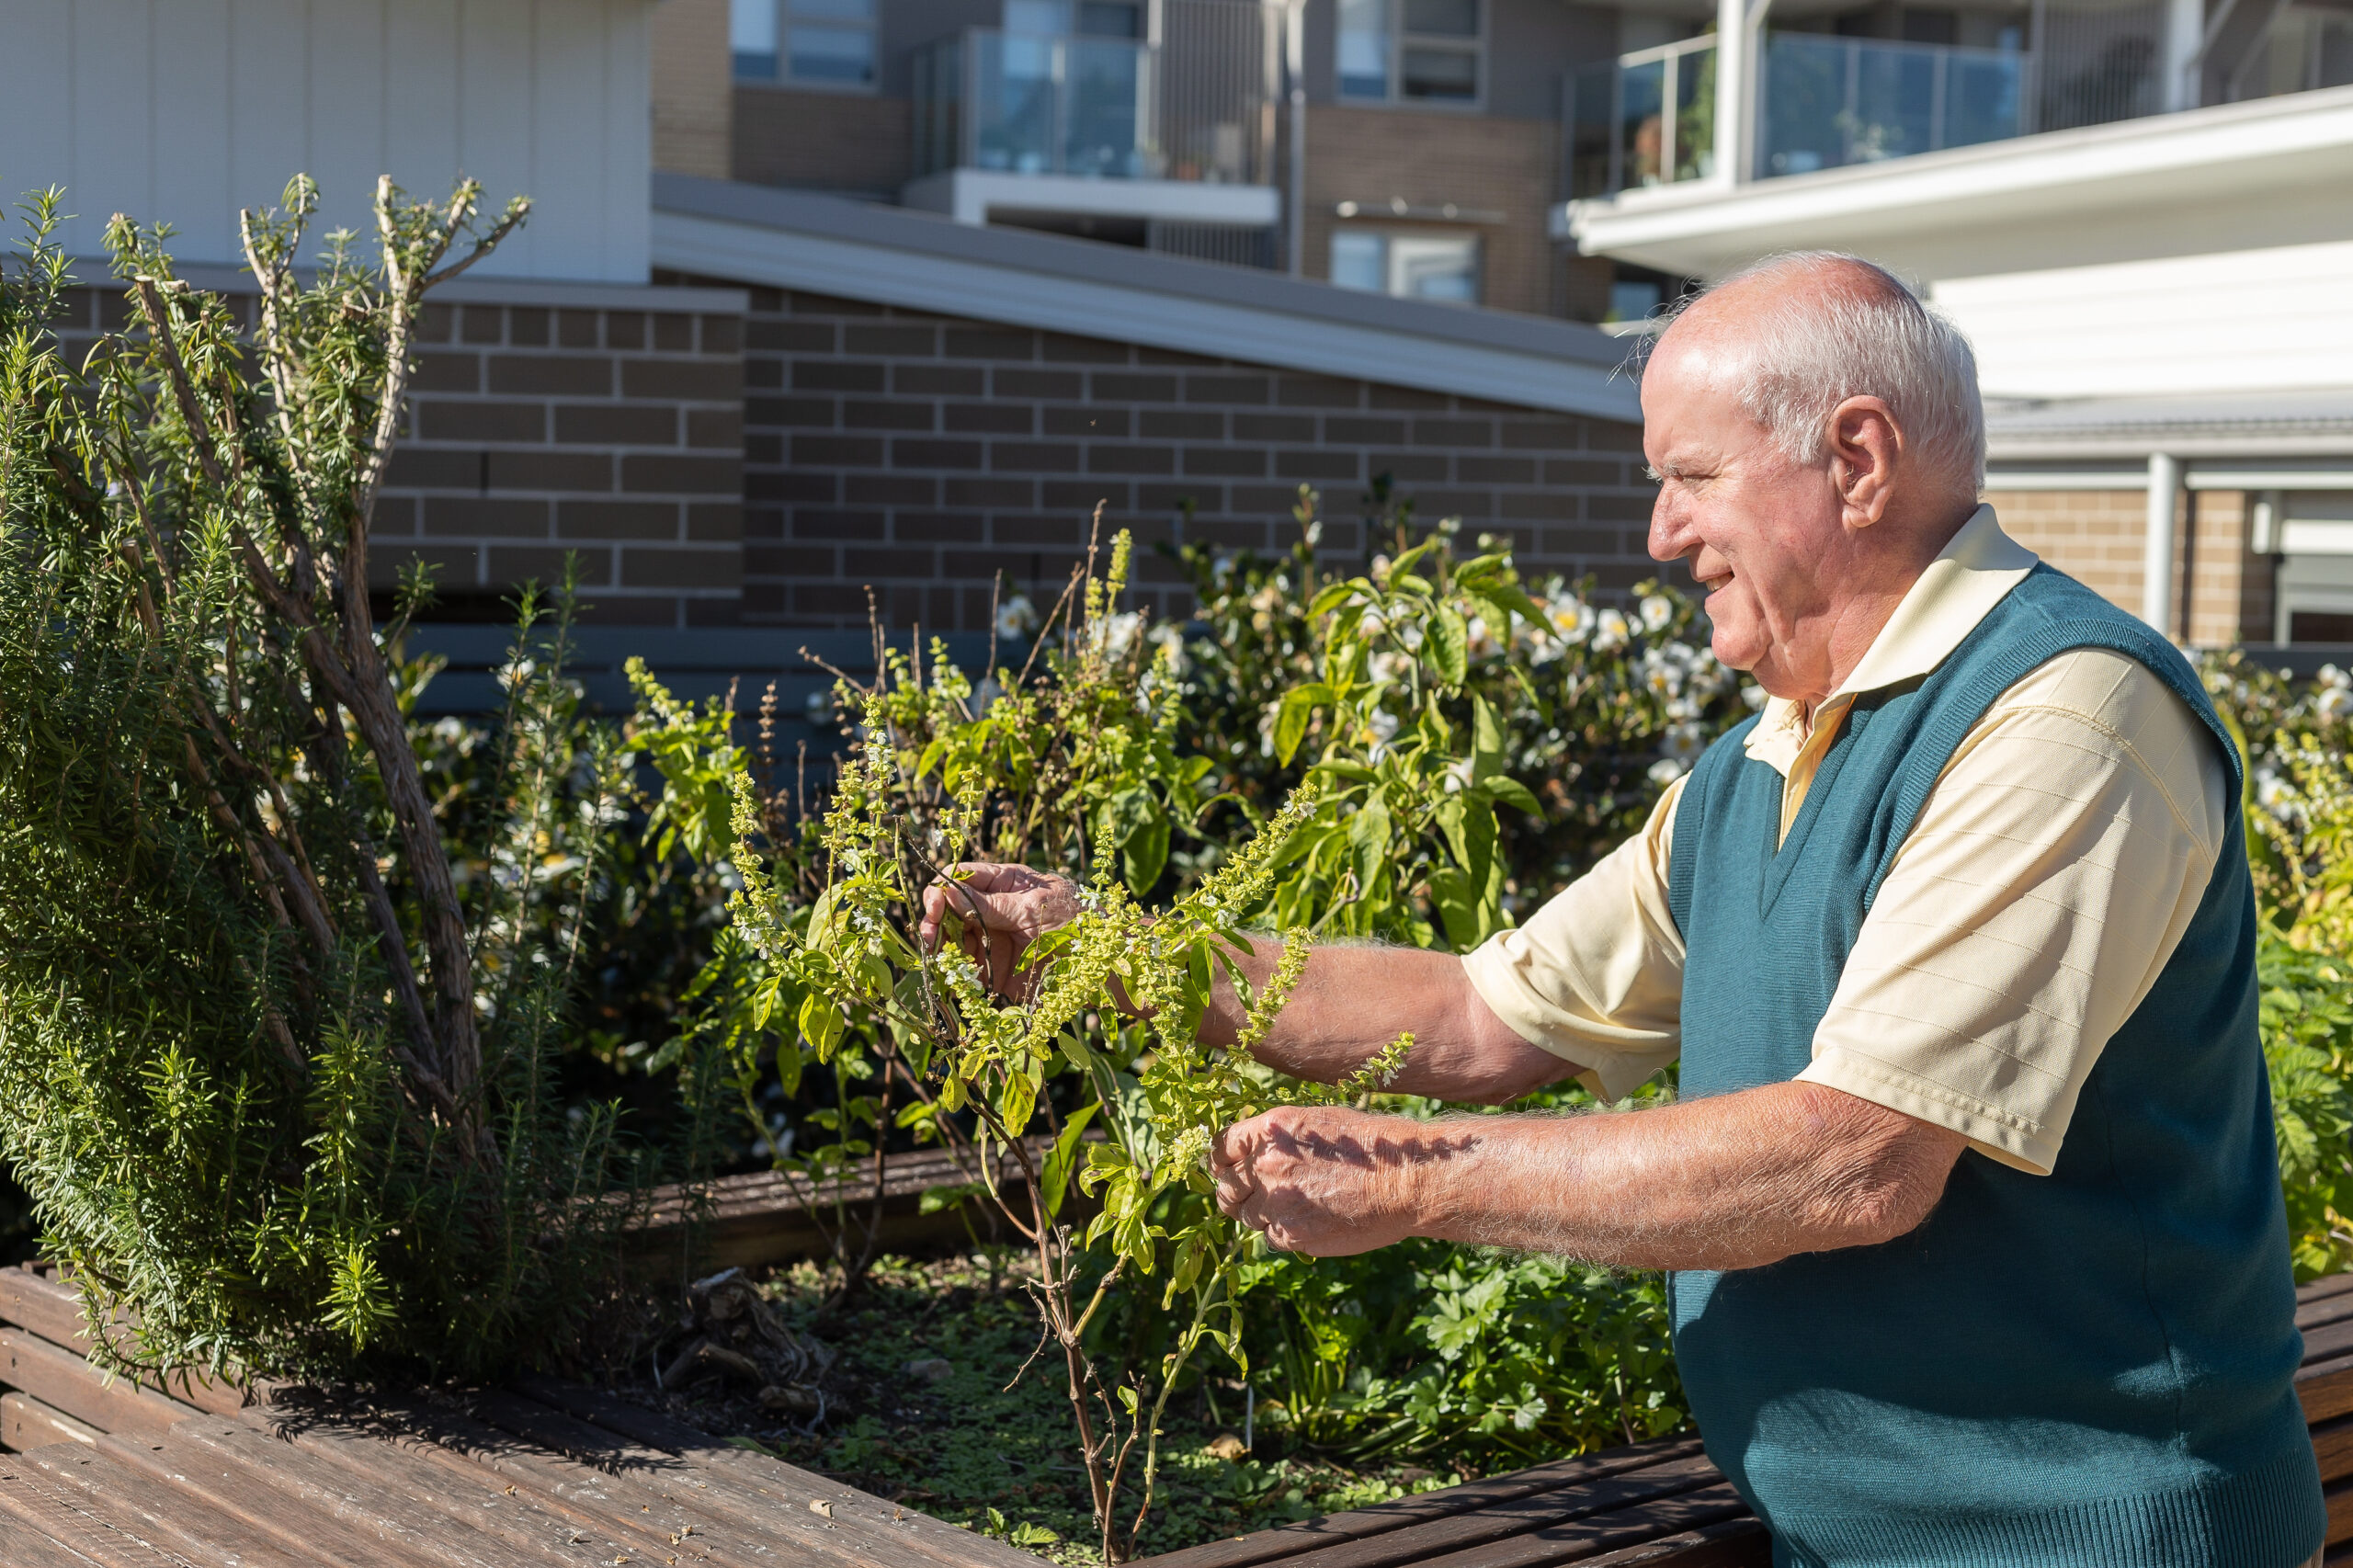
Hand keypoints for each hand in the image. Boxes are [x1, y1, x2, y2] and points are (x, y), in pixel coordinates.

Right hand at [917, 863, 1082, 999]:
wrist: (1104, 963)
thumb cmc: (1076, 922)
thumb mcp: (1032, 908)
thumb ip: (991, 904)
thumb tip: (947, 892)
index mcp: (1003, 883)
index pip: (960, 879)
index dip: (940, 891)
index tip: (934, 907)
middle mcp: (993, 910)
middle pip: (949, 912)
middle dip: (935, 924)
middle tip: (929, 939)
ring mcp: (994, 940)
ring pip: (953, 942)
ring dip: (942, 951)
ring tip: (940, 960)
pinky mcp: (996, 970)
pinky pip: (968, 971)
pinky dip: (957, 975)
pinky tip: (954, 977)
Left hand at [1211, 1106, 1464, 1255]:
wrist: (1405, 1180)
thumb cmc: (1369, 1146)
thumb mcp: (1317, 1123)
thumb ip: (1277, 1139)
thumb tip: (1248, 1156)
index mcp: (1270, 1130)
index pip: (1220, 1148)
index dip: (1222, 1161)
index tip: (1229, 1169)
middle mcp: (1266, 1165)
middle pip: (1226, 1187)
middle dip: (1236, 1192)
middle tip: (1255, 1196)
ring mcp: (1278, 1203)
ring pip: (1246, 1216)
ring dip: (1262, 1213)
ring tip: (1295, 1206)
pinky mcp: (1293, 1235)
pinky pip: (1270, 1237)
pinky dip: (1284, 1233)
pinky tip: (1312, 1221)